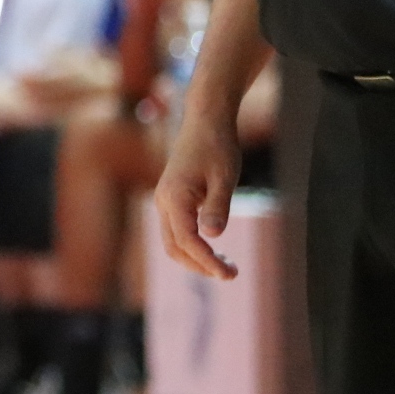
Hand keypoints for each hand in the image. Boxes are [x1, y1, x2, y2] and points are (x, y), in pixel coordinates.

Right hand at [153, 104, 243, 280]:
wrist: (206, 120)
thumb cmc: (217, 146)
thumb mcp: (224, 177)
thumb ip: (218, 207)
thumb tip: (212, 237)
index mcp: (174, 197)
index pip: (187, 241)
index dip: (207, 261)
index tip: (229, 274)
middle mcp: (163, 201)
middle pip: (174, 248)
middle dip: (200, 266)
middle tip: (231, 274)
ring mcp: (164, 200)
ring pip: (173, 242)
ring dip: (196, 259)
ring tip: (225, 265)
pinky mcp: (171, 199)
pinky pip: (176, 231)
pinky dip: (193, 246)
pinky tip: (214, 248)